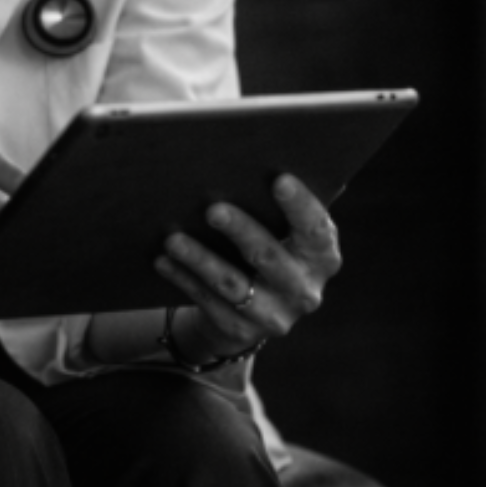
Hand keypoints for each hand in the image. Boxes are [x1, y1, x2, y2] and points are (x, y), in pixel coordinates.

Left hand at [154, 173, 341, 361]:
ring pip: (234, 285)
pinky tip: (163, 260)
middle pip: (270, 258)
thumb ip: (281, 203)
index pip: (316, 230)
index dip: (300, 206)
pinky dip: (184, 279)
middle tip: (213, 209)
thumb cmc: (268, 248)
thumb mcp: (283, 230)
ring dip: (201, 260)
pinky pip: (208, 303)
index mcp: (322, 257)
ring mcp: (275, 316)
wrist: (252, 312)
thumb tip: (263, 154)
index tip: (280, 179)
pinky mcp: (242, 332)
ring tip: (173, 238)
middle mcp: (305, 291)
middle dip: (242, 232)